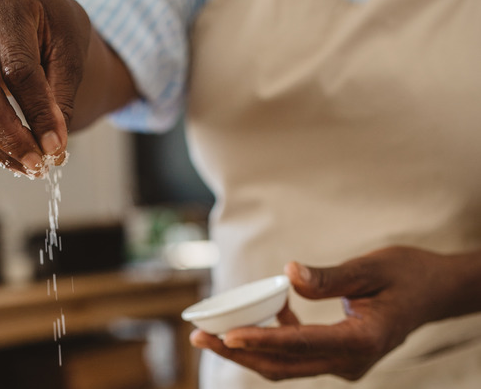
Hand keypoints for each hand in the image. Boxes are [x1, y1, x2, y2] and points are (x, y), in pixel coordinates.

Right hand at [0, 0, 90, 175]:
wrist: (39, 14)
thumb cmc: (56, 27)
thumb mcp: (70, 52)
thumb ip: (60, 98)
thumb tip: (52, 147)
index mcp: (5, 0)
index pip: (18, 68)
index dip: (37, 112)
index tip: (55, 146)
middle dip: (7, 134)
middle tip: (35, 163)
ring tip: (26, 166)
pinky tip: (11, 155)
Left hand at [190, 246, 456, 380]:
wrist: (434, 292)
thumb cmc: (406, 274)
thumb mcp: (373, 267)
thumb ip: (331, 277)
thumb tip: (288, 273)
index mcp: (363, 340)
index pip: (301, 344)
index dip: (261, 340)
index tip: (227, 335)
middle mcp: (351, 360)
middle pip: (284, 365)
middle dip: (238, 352)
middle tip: (198, 336)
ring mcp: (344, 362)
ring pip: (285, 364)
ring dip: (247, 350)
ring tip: (208, 332)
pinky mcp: (336, 355)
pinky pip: (295, 354)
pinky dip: (271, 338)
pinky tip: (263, 313)